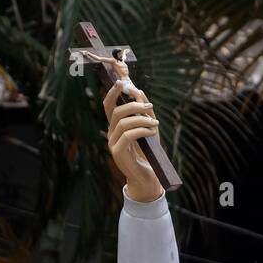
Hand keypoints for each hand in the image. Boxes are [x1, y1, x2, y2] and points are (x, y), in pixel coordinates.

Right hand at [102, 60, 163, 202]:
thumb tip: (139, 92)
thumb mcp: (149, 129)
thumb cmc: (149, 155)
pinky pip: (128, 135)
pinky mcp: (118, 153)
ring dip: (141, 119)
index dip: (112, 93)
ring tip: (154, 122)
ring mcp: (113, 144)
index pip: (108, 106)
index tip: (123, 83)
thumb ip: (144, 112)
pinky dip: (141, 130)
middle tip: (149, 106)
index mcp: (116, 127)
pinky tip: (152, 131)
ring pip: (122, 122)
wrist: (149, 179)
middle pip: (116, 111)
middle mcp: (111, 134)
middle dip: (133, 105)